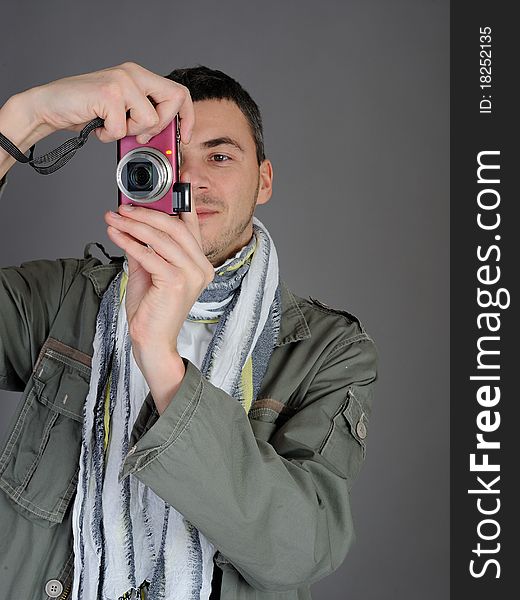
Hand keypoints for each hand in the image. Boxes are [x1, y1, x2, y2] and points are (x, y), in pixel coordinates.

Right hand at [21, 61, 193, 144]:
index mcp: (140, 76)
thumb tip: (171, 138)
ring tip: (110, 125)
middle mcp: (133, 73)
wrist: (50, 107)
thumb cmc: (86, 111)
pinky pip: (124, 128)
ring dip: (129, 132)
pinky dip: (110, 135)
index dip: (188, 117)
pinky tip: (98, 126)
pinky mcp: (109, 94)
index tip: (185, 137)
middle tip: (138, 133)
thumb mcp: (124, 113)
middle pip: (174, 101)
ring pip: (150, 119)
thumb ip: (146, 117)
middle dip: (161, 126)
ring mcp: (122, 81)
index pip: (179, 93)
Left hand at [104, 203, 213, 411]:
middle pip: (176, 227)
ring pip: (162, 238)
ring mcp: (192, 275)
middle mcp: (201, 268)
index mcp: (199, 263)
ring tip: (115, 219)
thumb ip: (146, 247)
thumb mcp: (149, 271)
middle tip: (124, 208)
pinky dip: (130, 242)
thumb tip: (133, 223)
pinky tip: (116, 235)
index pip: (191, 226)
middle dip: (147, 214)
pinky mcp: (177, 283)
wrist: (152, 341)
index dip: (185, 200)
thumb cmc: (152, 310)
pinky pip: (150, 255)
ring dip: (134, 225)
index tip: (177, 180)